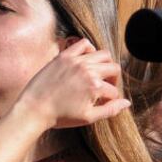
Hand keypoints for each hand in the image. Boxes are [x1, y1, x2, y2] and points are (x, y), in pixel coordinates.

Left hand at [13, 39, 130, 129]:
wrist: (34, 109)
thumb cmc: (60, 117)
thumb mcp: (88, 117)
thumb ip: (110, 110)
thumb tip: (127, 103)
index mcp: (95, 86)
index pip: (114, 90)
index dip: (111, 99)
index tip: (104, 102)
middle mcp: (88, 70)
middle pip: (114, 69)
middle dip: (113, 79)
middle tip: (104, 88)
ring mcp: (76, 60)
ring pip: (103, 54)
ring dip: (105, 64)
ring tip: (98, 74)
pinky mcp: (64, 55)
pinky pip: (84, 43)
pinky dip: (89, 49)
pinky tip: (87, 60)